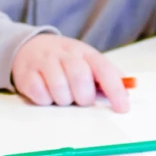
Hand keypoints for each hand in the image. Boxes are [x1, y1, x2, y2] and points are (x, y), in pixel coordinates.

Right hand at [11, 34, 130, 111]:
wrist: (27, 47)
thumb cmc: (64, 61)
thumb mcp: (86, 61)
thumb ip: (106, 76)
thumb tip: (127, 92)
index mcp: (85, 52)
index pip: (104, 69)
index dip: (115, 90)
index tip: (122, 109)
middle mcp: (65, 54)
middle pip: (80, 78)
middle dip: (83, 97)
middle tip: (79, 99)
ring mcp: (44, 62)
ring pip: (60, 89)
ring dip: (63, 100)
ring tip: (62, 96)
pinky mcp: (27, 74)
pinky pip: (40, 95)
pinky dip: (45, 100)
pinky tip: (46, 93)